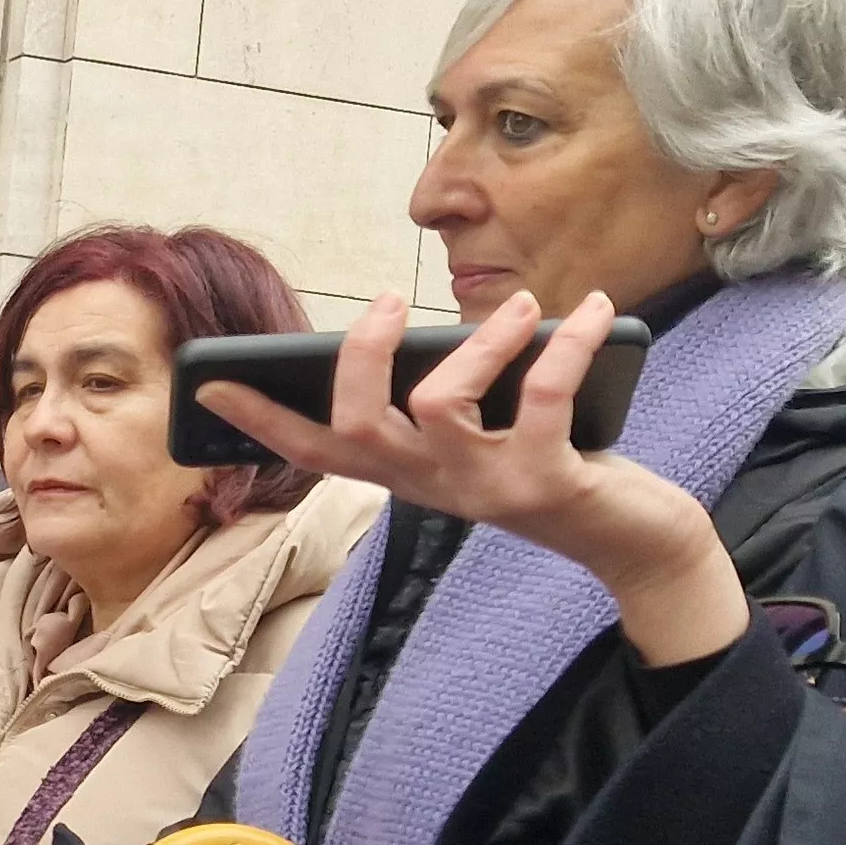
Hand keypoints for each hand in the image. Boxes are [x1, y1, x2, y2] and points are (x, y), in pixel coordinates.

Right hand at [197, 290, 745, 666]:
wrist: (635, 544)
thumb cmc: (557, 472)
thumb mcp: (487, 441)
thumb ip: (451, 400)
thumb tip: (438, 332)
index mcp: (407, 476)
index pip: (314, 453)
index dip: (259, 420)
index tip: (210, 385)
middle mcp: (432, 487)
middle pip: (356, 422)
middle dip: (361, 352)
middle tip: (393, 300)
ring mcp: (485, 489)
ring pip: (439, 403)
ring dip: (482, 341)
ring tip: (524, 307)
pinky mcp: (547, 483)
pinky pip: (545, 396)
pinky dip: (568, 344)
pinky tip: (590, 310)